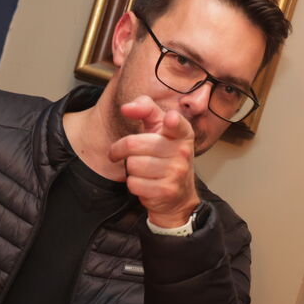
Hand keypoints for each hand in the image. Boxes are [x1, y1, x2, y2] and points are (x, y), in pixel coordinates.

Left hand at [109, 96, 200, 226]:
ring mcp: (176, 173)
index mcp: (183, 133)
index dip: (171, 121)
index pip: (176, 123)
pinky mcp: (166, 190)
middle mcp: (183, 152)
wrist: (179, 195)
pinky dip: (133, 184)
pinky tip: (146, 183)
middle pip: (133, 144)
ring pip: (131, 165)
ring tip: (142, 170)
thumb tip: (127, 108)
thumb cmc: (164, 155)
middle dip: (120, 150)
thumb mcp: (159, 128)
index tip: (169, 120)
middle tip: (122, 153)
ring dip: (130, 169)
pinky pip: (133, 183)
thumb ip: (146, 109)